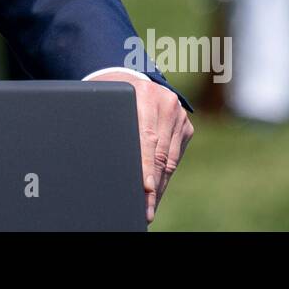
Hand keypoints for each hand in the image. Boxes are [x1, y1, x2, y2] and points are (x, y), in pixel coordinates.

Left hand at [88, 69, 192, 223]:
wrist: (135, 79)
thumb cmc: (112, 96)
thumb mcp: (107, 104)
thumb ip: (108, 125)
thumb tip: (101, 160)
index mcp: (143, 95)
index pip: (146, 138)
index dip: (145, 166)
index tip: (145, 188)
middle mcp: (166, 104)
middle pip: (160, 154)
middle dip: (151, 186)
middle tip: (144, 210)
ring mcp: (179, 116)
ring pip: (170, 159)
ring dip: (159, 186)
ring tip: (149, 206)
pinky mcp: (186, 127)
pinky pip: (176, 157)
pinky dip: (165, 176)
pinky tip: (156, 191)